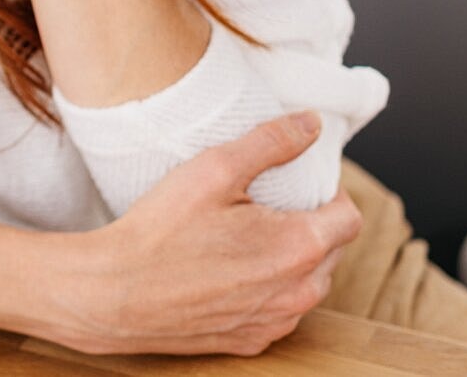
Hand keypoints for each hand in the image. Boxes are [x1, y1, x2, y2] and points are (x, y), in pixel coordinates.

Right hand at [31, 114, 361, 356]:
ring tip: (248, 233)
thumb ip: (271, 142)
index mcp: (298, 247)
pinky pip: (279, 310)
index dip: (331, 192)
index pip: (349, 218)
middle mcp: (297, 293)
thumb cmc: (163, 229)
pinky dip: (269, 287)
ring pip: (308, 283)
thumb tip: (311, 124)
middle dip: (312, 222)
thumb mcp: (215, 169)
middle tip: (268, 202)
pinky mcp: (251, 341)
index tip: (301, 181)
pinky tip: (231, 267)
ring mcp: (275, 323)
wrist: (118, 293)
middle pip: (332, 250)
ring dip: (292, 258)